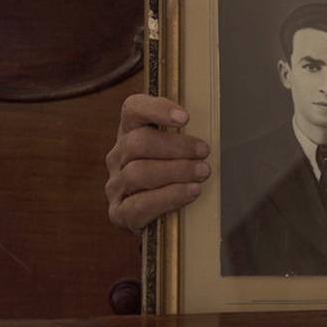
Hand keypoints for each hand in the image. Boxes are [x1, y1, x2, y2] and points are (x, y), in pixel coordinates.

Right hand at [105, 94, 210, 232]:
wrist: (168, 218)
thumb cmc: (181, 174)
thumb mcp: (184, 149)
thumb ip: (188, 134)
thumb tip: (211, 124)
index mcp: (131, 131)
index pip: (133, 109)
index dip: (157, 109)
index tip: (185, 117)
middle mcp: (118, 156)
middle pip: (138, 142)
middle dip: (175, 146)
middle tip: (204, 151)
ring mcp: (116, 185)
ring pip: (138, 172)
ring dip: (175, 171)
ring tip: (203, 172)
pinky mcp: (118, 213)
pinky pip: (138, 205)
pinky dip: (168, 197)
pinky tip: (191, 192)